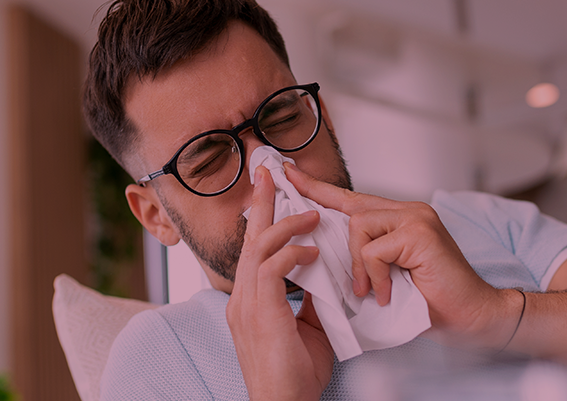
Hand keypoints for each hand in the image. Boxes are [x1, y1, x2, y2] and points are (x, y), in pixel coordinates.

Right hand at [226, 165, 334, 399]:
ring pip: (258, 248)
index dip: (264, 221)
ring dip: (286, 225)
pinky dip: (293, 253)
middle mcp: (241, 299)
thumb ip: (311, 296)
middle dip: (262, 204)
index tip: (274, 192)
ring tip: (313, 214)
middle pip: (249, 239)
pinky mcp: (260, 313)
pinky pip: (271, 269)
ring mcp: (246, 306)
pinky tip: (315, 251)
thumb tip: (324, 269)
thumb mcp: (308, 326)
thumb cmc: (296, 375)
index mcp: (249, 302)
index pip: (255, 251)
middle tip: (271, 173)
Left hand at [284, 162, 521, 350]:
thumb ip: (363, 260)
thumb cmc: (431, 303)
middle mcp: (408, 211)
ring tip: (375, 292)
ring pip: (359, 227)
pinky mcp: (419, 233)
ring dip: (361, 266)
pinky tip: (388, 294)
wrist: (472, 317)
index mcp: (399, 218)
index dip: (319, 188)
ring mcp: (416, 218)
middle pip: (351, 211)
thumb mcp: (386, 278)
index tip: (289, 173)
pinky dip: (375, 277)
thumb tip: (326, 258)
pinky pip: (374, 250)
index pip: (352, 199)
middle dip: (335, 236)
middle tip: (351, 277)